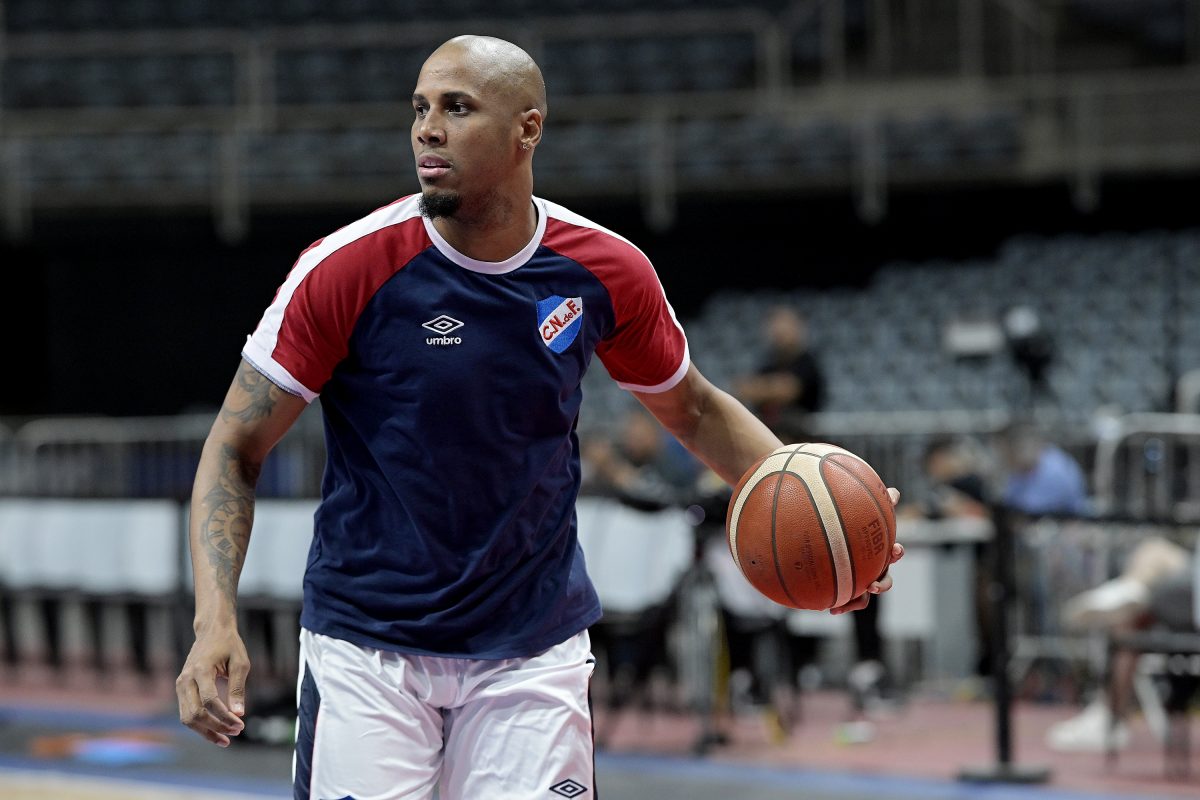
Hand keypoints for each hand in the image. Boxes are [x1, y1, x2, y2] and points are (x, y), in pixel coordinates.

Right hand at [175, 624, 249, 746]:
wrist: (211, 631)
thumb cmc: (229, 645)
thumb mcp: (240, 663)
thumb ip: (238, 688)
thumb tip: (239, 714)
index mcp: (201, 670)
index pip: (210, 701)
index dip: (224, 717)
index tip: (240, 725)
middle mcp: (186, 679)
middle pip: (195, 713)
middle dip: (215, 727)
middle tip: (236, 732)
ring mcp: (180, 685)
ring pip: (187, 718)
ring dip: (206, 731)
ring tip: (226, 739)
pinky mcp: (181, 689)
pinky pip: (187, 713)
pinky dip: (200, 725)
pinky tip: (216, 731)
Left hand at [830, 487, 904, 614]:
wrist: (831, 545)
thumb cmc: (850, 526)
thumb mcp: (861, 514)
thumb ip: (875, 503)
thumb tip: (894, 492)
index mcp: (879, 552)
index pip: (893, 552)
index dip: (896, 552)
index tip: (894, 548)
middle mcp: (874, 569)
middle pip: (884, 580)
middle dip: (881, 585)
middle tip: (872, 585)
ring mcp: (861, 582)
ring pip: (866, 597)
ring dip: (861, 601)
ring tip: (846, 603)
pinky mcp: (846, 591)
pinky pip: (847, 601)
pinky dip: (842, 606)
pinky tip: (830, 608)